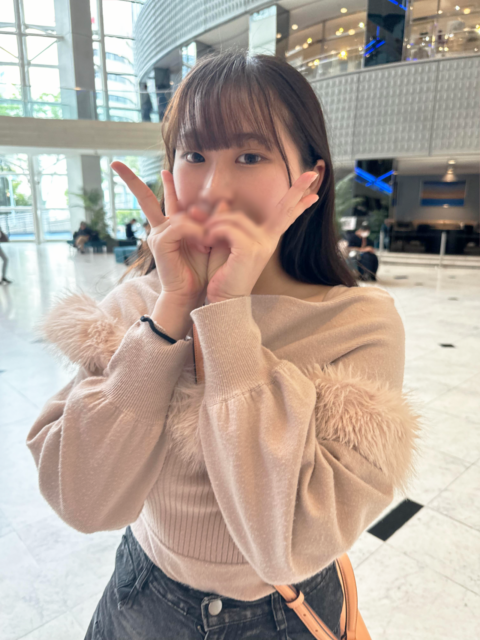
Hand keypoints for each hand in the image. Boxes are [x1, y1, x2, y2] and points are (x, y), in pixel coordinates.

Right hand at [111, 162, 210, 307]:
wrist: (192, 294)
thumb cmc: (202, 272)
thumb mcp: (213, 242)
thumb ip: (215, 221)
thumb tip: (224, 200)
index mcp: (172, 228)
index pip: (166, 201)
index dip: (166, 185)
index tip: (163, 172)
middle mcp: (160, 229)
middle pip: (145, 199)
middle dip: (131, 181)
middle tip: (116, 163)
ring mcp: (157, 235)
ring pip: (179, 215)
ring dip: (199, 227)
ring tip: (208, 244)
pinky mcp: (159, 242)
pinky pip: (180, 226)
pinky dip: (195, 232)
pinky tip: (203, 243)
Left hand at [201, 171, 318, 303]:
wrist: (222, 299)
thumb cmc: (223, 274)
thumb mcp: (226, 244)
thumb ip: (228, 224)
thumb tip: (224, 203)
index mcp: (266, 239)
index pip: (285, 216)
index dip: (298, 202)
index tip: (314, 191)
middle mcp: (268, 240)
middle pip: (283, 210)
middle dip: (297, 190)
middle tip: (311, 174)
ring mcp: (262, 245)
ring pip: (236, 218)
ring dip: (215, 223)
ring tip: (204, 236)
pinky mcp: (250, 249)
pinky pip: (228, 228)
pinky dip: (214, 231)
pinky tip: (207, 240)